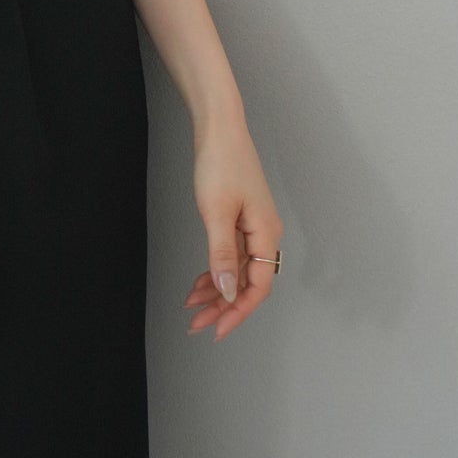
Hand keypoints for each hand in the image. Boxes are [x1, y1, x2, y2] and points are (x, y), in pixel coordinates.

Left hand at [183, 111, 283, 341]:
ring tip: (192, 305)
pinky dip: (216, 268)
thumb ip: (222, 254)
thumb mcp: (217, 212)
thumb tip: (227, 292)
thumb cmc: (221, 162)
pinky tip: (200, 280)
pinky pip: (232, 254)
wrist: (220, 128)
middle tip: (197, 323)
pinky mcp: (241, 218)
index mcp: (265, 234)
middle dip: (222, 306)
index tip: (216, 329)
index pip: (257, 286)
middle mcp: (264, 233)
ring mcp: (253, 226)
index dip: (237, 312)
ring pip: (238, 270)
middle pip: (247, 282)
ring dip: (217, 289)